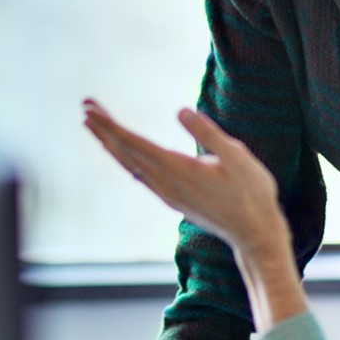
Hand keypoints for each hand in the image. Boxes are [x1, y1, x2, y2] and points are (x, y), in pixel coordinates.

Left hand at [81, 99, 285, 253]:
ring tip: (94, 125)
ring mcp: (167, 193)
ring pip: (129, 165)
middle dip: (104, 129)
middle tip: (85, 106)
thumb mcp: (236, 156)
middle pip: (125, 152)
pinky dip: (125, 159)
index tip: (90, 110)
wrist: (254, 233)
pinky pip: (139, 175)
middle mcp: (166, 183)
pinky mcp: (172, 199)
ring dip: (110, 143)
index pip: (135, 143)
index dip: (111, 126)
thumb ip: (207, 133)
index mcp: (178, 169)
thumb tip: (180, 111)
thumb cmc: (251, 192)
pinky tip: (122, 154)